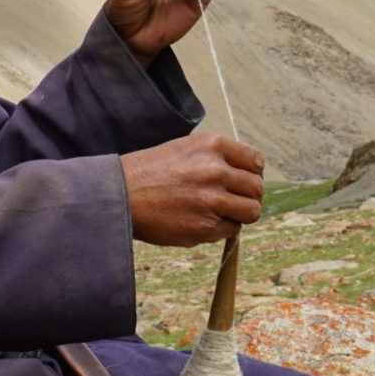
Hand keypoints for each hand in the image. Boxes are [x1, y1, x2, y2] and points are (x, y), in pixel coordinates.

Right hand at [122, 133, 264, 245]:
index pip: (255, 161)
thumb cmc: (148, 172)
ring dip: (239, 215)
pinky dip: (221, 229)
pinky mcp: (205, 226)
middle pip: (256, 188)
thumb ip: (215, 158)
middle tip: (229, 200)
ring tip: (220, 213)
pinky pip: (232, 230)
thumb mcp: (184, 148)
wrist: (117, 195)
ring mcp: (212, 199)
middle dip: (247, 196)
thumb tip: (244, 177)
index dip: (251, 173)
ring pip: (251, 211)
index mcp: (211, 145)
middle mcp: (215, 170)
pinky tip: (200, 222)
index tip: (241, 181)